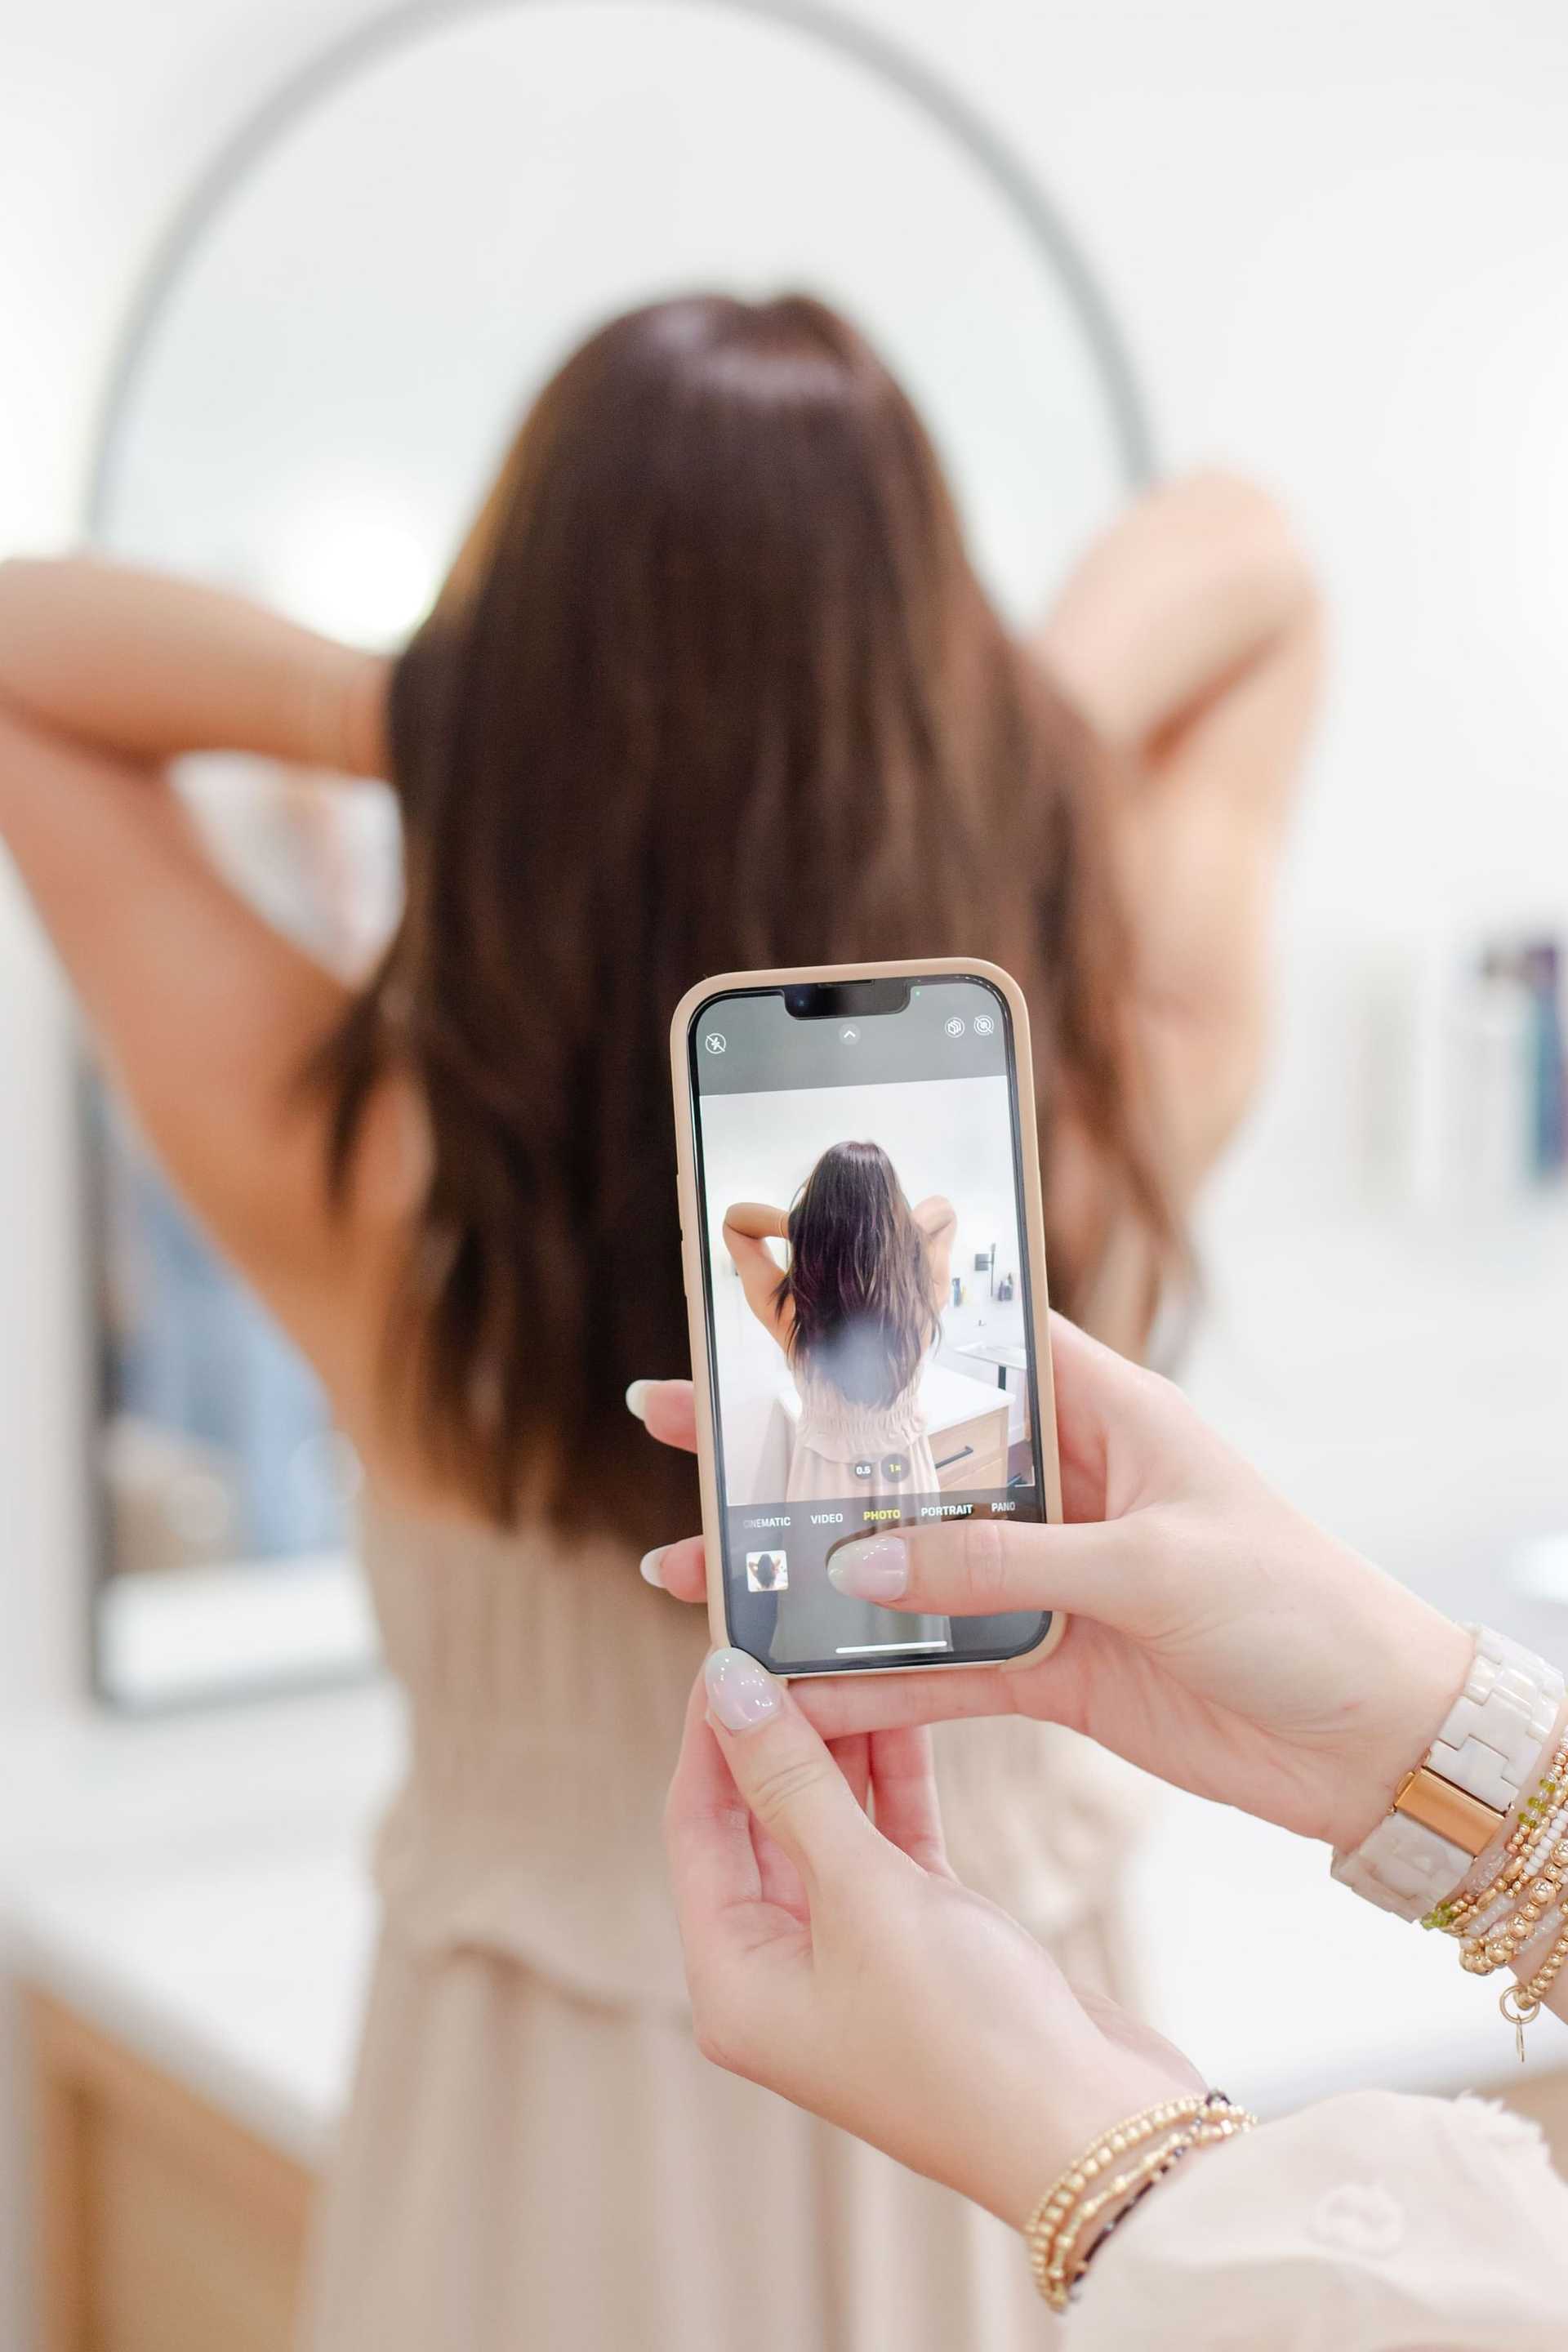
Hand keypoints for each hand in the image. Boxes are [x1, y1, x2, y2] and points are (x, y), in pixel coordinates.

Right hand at [631, 1316, 1471, 1850]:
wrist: (1376, 1738)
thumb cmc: (1299, 1605)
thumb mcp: (1151, 1563)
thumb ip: (1001, 1560)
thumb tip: (860, 1560)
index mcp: (1101, 1409)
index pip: (961, 1345)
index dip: (861, 1331)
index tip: (757, 1323)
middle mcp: (1060, 1482)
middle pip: (902, 1457)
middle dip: (791, 1455)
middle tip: (675, 1437)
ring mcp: (1045, 1574)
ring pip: (898, 1563)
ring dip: (803, 1573)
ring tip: (692, 1573)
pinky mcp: (1047, 1664)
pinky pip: (934, 1664)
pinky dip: (863, 1677)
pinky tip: (785, 1682)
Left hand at [665, 1650, 1199, 2226]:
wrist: (1099, 2134)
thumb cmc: (968, 2040)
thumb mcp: (865, 1895)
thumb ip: (796, 1782)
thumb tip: (727, 1687)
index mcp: (735, 1984)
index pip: (697, 1825)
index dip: (711, 1732)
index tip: (728, 1644)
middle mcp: (783, 1975)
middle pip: (758, 1822)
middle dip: (776, 1731)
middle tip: (791, 1638)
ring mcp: (855, 1960)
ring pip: (829, 1825)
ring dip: (840, 1746)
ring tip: (847, 1653)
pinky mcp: (925, 1944)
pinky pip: (889, 1843)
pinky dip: (895, 1783)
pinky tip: (905, 1707)